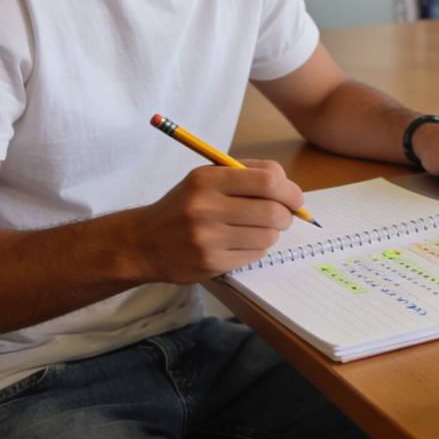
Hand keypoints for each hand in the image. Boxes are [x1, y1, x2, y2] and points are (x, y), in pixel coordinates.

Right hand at [131, 160, 303, 281]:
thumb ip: (247, 175)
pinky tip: (240, 243)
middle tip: (283, 216)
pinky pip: (254, 255)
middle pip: (273, 211)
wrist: (143, 242)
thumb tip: (289, 186)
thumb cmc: (183, 205)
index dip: (290, 190)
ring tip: (256, 228)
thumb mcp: (206, 178)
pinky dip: (256, 248)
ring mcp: (208, 238)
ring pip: (267, 236)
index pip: (268, 181)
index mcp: (208, 179)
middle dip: (287, 214)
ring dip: (271, 232)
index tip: (295, 197)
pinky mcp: (211, 263)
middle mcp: (206, 208)